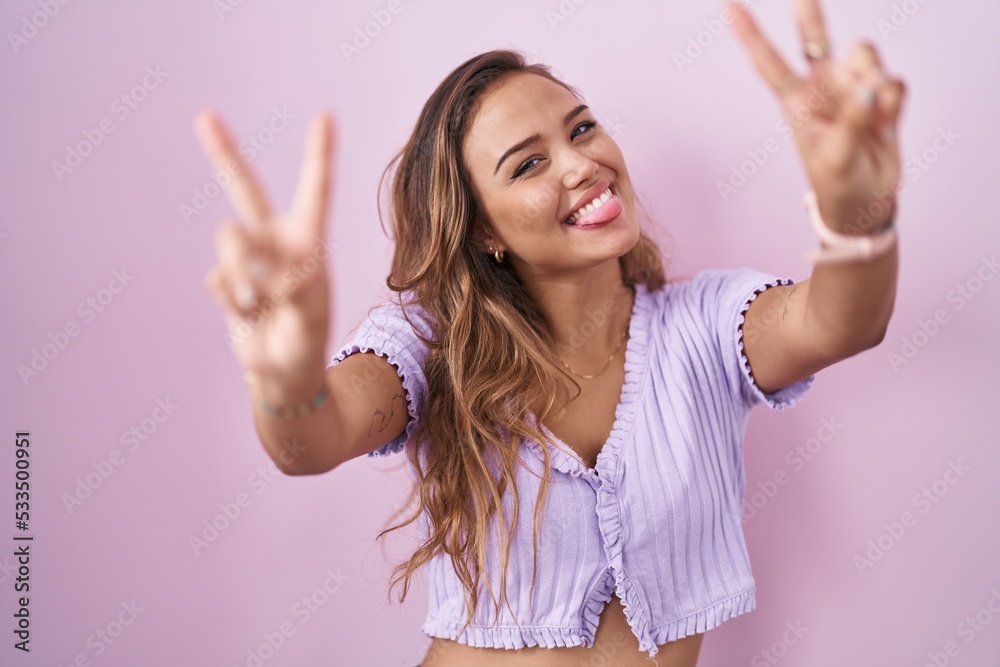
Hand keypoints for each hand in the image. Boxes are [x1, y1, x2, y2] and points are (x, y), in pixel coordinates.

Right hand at [196, 110, 336, 402]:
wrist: (283, 374)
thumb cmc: (307, 341)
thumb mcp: (311, 318)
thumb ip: (291, 289)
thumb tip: (262, 269)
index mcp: (309, 242)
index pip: (315, 191)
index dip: (318, 154)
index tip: (326, 116)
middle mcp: (276, 242)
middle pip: (245, 189)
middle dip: (223, 153)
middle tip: (205, 117)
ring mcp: (248, 260)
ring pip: (227, 242)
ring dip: (241, 274)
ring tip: (260, 304)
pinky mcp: (225, 281)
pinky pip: (216, 280)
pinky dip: (231, 302)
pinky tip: (248, 315)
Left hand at [728, 0, 907, 232]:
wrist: (867, 202)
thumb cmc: (839, 185)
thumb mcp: (837, 159)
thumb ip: (852, 121)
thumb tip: (870, 86)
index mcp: (796, 102)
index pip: (770, 63)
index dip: (751, 35)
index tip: (729, 6)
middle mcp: (823, 87)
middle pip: (816, 35)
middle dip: (808, 10)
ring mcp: (852, 87)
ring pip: (866, 55)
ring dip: (873, 80)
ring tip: (871, 116)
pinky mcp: (882, 95)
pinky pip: (894, 80)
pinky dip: (893, 100)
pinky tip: (886, 121)